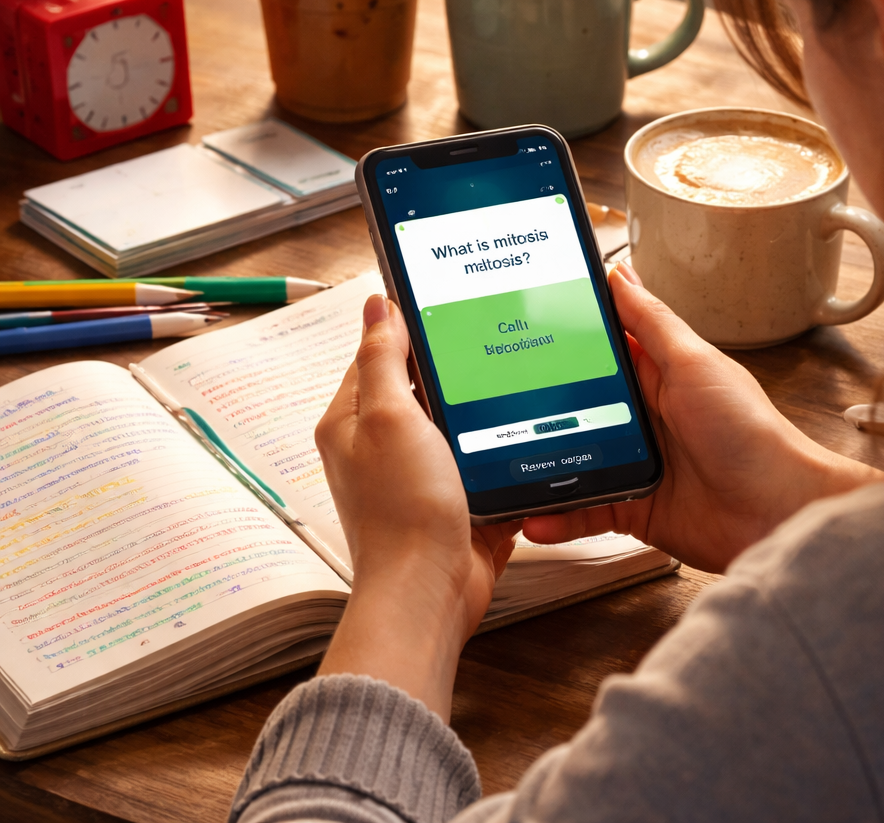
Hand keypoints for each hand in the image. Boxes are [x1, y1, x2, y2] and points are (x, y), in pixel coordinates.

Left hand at [314, 294, 518, 720]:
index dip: (407, 329)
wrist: (432, 591)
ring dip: (476, 407)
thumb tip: (376, 303)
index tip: (446, 308)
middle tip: (487, 341)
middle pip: (418, 386)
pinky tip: (519, 429)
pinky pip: (475, 457)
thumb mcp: (390, 417)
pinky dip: (493, 446)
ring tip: (509, 379)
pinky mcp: (451, 497)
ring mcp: (417, 473)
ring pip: (452, 421)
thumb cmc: (402, 510)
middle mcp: (380, 445)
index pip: (375, 355)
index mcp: (351, 422)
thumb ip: (382, 357)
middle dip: (451, 368)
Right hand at [523, 264, 883, 571]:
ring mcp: (634, 460)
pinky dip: (556, 515)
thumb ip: (652, 321)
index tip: (520, 325)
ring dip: (537, 463)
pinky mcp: (630, 504)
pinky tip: (533, 515)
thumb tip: (620, 273)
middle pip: (573, 401)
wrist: (777, 513)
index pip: (600, 345)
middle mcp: (641, 414)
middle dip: (535, 402)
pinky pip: (582, 508)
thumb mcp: (695, 363)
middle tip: (490, 397)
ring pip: (569, 456)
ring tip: (499, 463)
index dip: (562, 335)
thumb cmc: (750, 434)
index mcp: (657, 372)